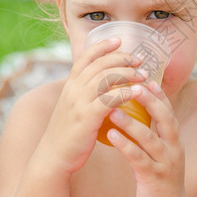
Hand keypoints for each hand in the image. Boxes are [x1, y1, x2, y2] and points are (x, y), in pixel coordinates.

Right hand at [35, 38, 146, 174]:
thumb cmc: (68, 131)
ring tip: (144, 74)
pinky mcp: (87, 117)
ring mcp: (79, 102)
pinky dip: (126, 93)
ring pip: (106, 78)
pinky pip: (110, 99)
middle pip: (100, 64)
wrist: (53, 156)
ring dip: (128, 73)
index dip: (102, 45)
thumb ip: (84, 91)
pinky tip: (139, 92)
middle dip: (122, 58)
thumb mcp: (72, 105)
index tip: (119, 40)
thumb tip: (102, 82)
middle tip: (140, 60)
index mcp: (70, 84)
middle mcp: (73, 89)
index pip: (85, 56)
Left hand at [107, 81, 186, 196]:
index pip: (169, 113)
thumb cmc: (158, 178)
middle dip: (151, 102)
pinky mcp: (154, 178)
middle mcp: (174, 149)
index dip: (160, 96)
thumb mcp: (159, 154)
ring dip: (132, 123)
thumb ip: (151, 136)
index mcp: (174, 141)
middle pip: (166, 120)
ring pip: (150, 138)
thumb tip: (134, 115)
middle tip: (135, 87)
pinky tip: (111, 135)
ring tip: (114, 110)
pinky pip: (139, 159)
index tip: (148, 80)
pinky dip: (125, 145)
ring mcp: (166, 163)